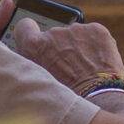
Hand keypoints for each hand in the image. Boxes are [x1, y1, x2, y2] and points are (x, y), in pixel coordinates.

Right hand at [7, 16, 123, 96]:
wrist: (98, 96)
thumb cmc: (68, 97)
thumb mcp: (40, 82)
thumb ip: (34, 64)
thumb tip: (36, 58)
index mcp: (34, 46)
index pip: (25, 27)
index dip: (31, 32)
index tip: (38, 40)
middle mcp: (53, 33)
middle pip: (55, 35)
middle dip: (61, 47)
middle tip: (69, 68)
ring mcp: (76, 30)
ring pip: (76, 36)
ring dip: (79, 47)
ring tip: (86, 68)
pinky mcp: (95, 29)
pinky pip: (93, 34)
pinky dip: (96, 45)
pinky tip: (98, 62)